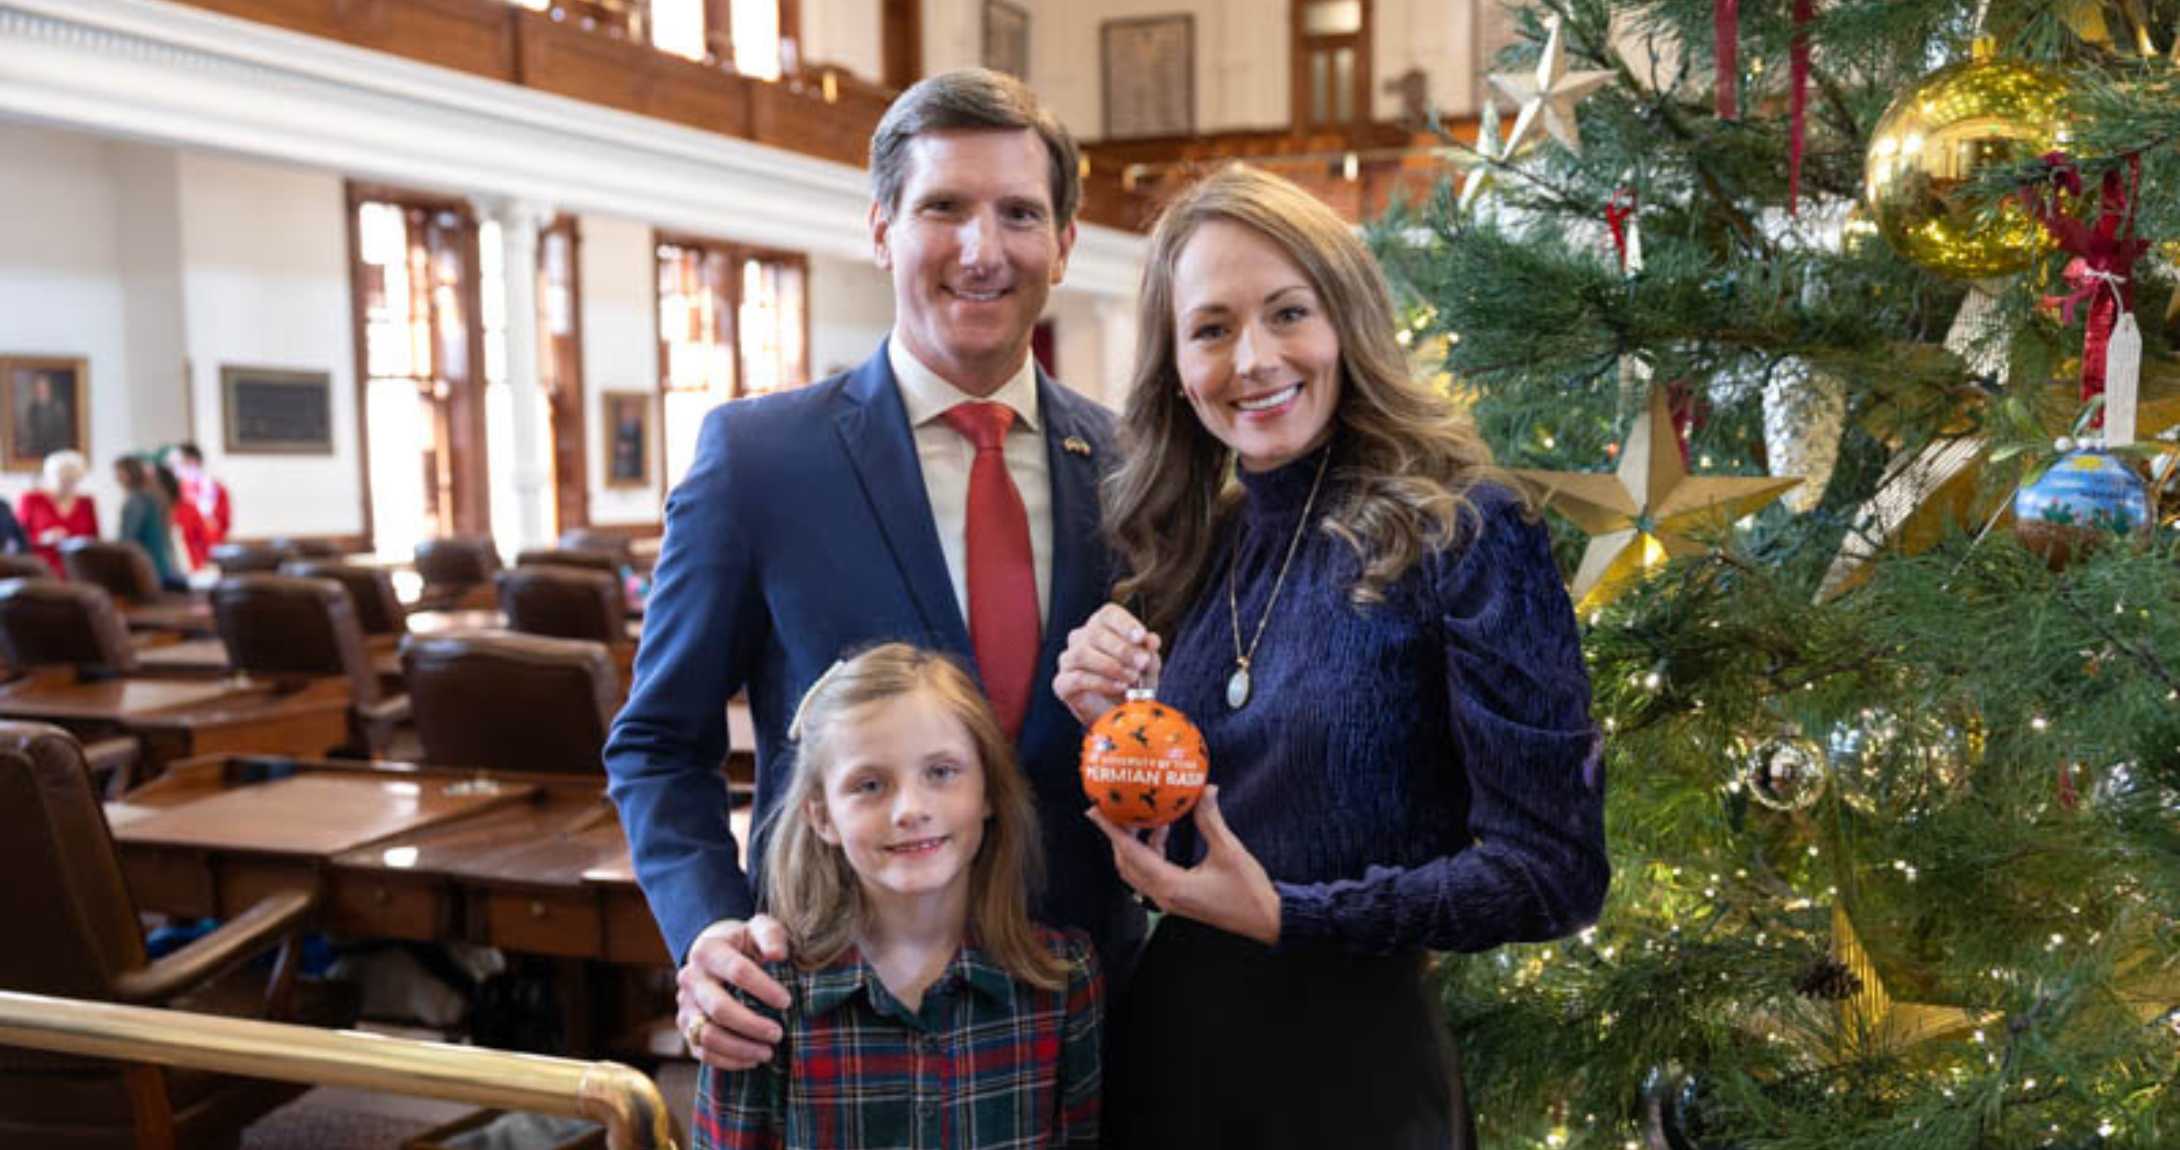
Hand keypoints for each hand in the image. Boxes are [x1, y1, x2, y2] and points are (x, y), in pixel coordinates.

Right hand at [676, 915, 792, 1068]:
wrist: (716, 952)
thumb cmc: (744, 942)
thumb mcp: (759, 928)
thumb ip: (770, 935)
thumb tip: (778, 955)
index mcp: (708, 950)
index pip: (737, 971)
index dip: (764, 988)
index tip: (787, 1002)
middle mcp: (691, 978)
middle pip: (719, 1008)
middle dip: (751, 1025)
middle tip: (779, 1034)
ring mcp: (685, 1005)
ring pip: (707, 1035)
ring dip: (739, 1048)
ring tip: (768, 1052)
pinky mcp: (686, 1026)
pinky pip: (701, 1051)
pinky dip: (727, 1060)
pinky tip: (752, 1060)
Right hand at [1054, 602, 1161, 726]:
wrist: (1119, 715)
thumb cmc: (1133, 684)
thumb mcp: (1147, 668)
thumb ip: (1149, 652)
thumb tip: (1151, 640)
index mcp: (1101, 626)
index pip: (1108, 614)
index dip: (1125, 624)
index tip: (1141, 637)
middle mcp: (1080, 638)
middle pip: (1095, 632)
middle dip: (1123, 649)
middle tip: (1143, 663)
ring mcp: (1068, 660)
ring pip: (1082, 653)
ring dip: (1111, 666)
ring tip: (1132, 678)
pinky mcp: (1062, 683)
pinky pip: (1077, 678)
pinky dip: (1101, 683)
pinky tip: (1119, 688)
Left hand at [1086, 786, 1279, 945]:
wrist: (1265, 920)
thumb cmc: (1248, 891)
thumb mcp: (1229, 851)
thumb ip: (1211, 820)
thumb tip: (1205, 790)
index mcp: (1171, 886)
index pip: (1131, 854)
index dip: (1111, 830)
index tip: (1094, 812)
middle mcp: (1163, 896)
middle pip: (1127, 863)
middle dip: (1120, 835)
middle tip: (1119, 809)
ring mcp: (1168, 900)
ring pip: (1138, 869)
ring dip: (1138, 843)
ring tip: (1147, 817)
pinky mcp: (1176, 899)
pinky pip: (1152, 873)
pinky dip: (1152, 852)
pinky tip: (1165, 832)